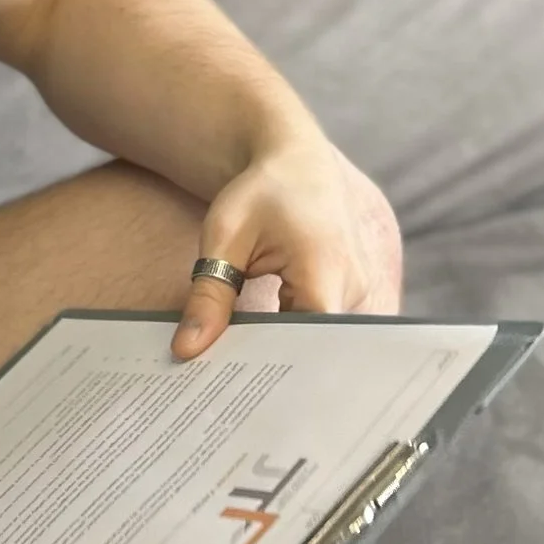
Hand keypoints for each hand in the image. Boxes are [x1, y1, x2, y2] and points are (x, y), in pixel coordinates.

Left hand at [174, 131, 402, 357]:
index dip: (273, 370)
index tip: (233, 380)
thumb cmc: (261, 193)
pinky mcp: (349, 295)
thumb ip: (209, 297)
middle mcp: (352, 289)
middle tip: (225, 376)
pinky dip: (291, 335)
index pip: (307, 348)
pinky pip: (321, 328)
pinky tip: (261, 339)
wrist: (296, 163)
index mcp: (325, 275)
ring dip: (281, 349)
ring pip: (317, 342)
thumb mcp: (225, 239)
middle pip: (313, 350)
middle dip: (271, 364)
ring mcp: (356, 293)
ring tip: (240, 359)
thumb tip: (187, 351)